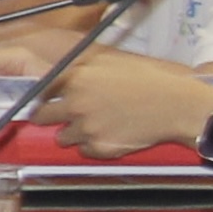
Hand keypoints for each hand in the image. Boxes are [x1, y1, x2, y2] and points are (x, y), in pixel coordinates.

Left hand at [40, 50, 212, 159]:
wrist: (173, 105)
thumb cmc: (146, 80)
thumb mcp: (109, 60)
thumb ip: (80, 65)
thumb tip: (57, 68)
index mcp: (75, 79)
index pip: (39, 90)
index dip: (43, 94)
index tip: (46, 97)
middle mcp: (75, 104)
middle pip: (41, 116)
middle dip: (50, 116)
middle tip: (65, 113)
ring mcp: (86, 128)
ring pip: (62, 137)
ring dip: (72, 132)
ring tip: (94, 123)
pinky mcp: (99, 148)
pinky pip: (83, 151)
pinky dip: (91, 145)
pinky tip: (107, 133)